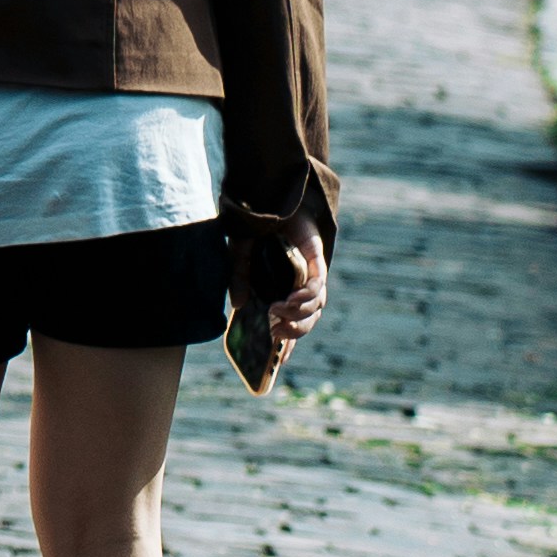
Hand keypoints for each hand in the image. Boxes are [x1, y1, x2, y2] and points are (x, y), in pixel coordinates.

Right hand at [238, 221, 330, 381]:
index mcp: (281, 286)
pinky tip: (290, 300)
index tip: (278, 363)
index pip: (289, 321)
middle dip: (294, 333)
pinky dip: (307, 297)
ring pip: (315, 308)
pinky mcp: (316, 260)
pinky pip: (318, 287)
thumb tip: (237, 306)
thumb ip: (237, 279)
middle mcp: (298, 284)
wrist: (270, 192)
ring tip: (278, 312)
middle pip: (307, 319)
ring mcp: (309, 273)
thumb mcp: (238, 254)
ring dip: (299, 316)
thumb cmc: (256, 224)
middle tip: (277, 335)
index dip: (287, 344)